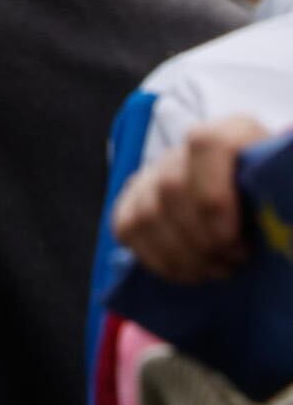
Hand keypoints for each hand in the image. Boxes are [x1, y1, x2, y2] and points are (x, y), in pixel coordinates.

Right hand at [118, 114, 274, 281]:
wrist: (258, 206)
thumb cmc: (279, 201)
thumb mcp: (286, 190)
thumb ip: (285, 189)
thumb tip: (283, 200)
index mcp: (233, 134)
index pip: (207, 145)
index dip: (213, 193)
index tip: (232, 237)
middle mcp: (186, 150)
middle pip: (170, 186)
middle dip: (200, 237)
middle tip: (234, 261)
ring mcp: (155, 173)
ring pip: (146, 212)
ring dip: (182, 254)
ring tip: (218, 269)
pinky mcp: (134, 199)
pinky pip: (128, 228)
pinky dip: (158, 259)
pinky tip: (190, 271)